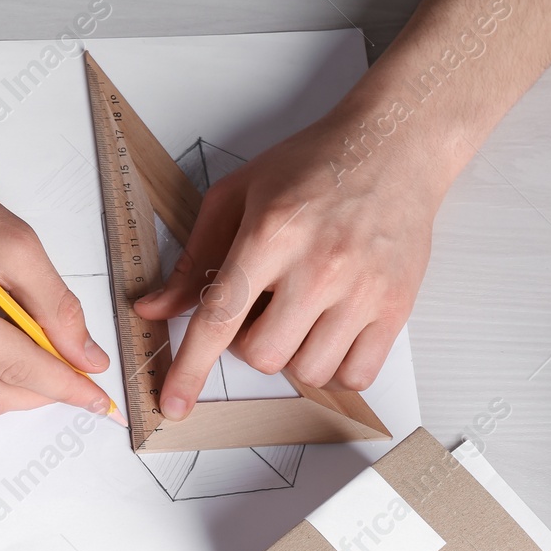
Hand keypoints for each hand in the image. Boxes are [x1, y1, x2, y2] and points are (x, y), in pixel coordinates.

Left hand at [133, 105, 446, 418]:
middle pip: (262, 356)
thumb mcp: (238, 196)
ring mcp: (362, 289)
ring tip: (301, 313)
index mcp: (271, 233)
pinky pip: (356, 375)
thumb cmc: (314, 166)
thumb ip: (195, 259)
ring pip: (308, 371)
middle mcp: (319, 265)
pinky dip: (335, 367)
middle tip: (264, 306)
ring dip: (292, 354)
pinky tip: (330, 331)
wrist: (394, 146)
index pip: (220, 318)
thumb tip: (153, 310)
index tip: (173, 404)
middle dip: (249, 343)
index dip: (190, 369)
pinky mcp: (396, 306)